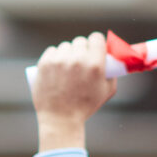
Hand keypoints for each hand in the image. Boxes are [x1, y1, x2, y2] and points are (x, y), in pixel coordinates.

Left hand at [33, 34, 117, 148]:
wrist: (60, 119)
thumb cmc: (85, 107)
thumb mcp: (107, 91)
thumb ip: (111, 73)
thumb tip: (111, 59)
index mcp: (94, 64)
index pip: (96, 37)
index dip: (96, 43)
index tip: (94, 48)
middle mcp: (77, 59)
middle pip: (81, 41)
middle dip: (82, 49)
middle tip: (81, 60)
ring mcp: (59, 60)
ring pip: (66, 46)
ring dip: (68, 53)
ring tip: (68, 67)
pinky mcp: (45, 63)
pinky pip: (52, 51)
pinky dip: (55, 56)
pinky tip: (57, 66)